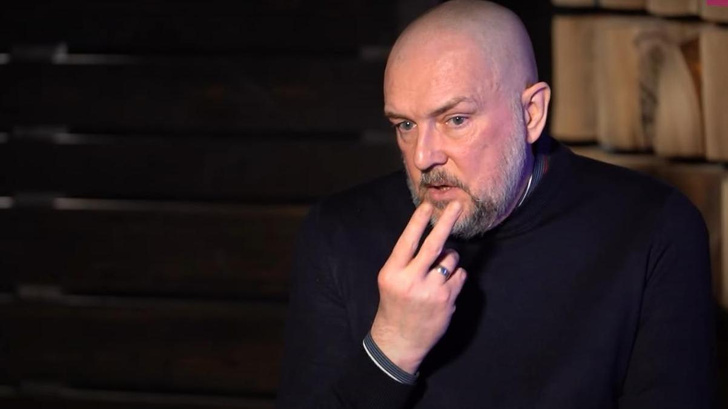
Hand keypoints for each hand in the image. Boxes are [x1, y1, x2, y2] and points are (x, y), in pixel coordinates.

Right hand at [370, 201, 467, 373]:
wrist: (399, 340)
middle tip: (458, 204)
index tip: (428, 205)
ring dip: (449, 259)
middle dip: (447, 222)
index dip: (418, 221)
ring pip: (451, 259)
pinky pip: (460, 275)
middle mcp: (411, 280)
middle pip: (434, 245)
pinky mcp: (447, 300)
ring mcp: (431, 291)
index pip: (407, 241)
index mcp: (393, 272)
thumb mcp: (390, 280)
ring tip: (438, 271)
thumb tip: (434, 236)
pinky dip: (456, 275)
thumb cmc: (395, 303)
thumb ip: (406, 260)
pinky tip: (445, 286)